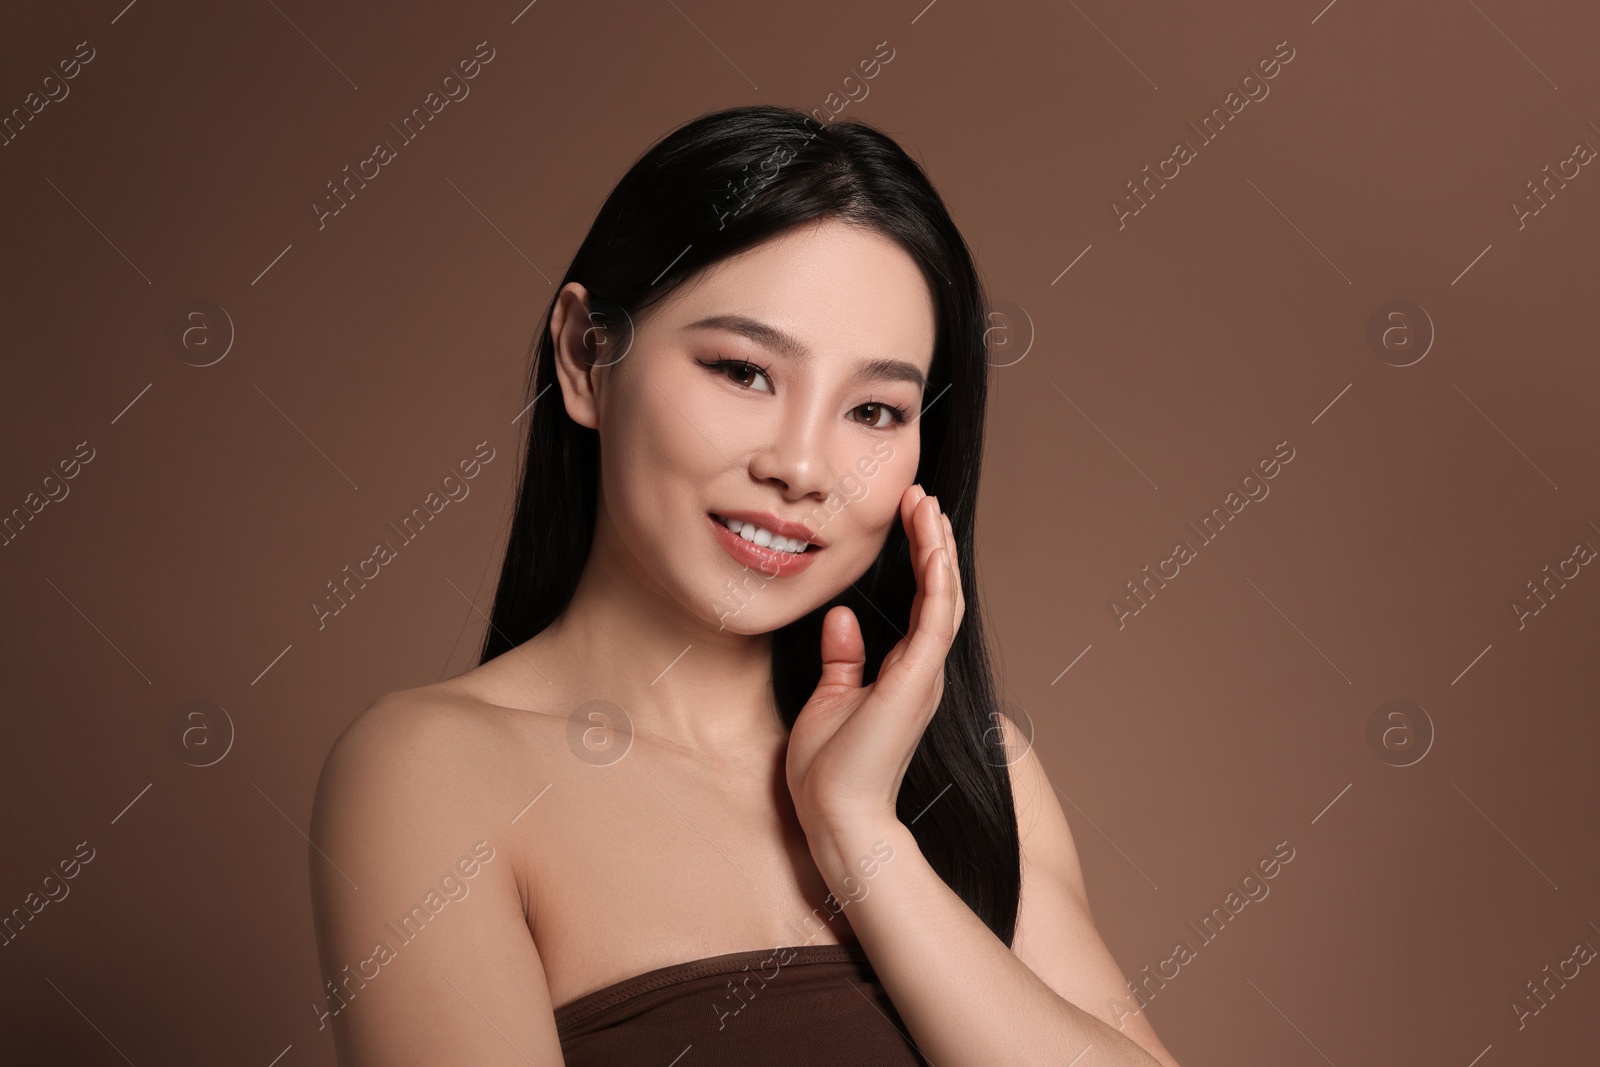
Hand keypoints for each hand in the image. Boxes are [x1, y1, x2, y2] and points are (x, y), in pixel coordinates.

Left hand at [785, 483, 966, 837]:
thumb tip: (841, 618)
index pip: (919, 603)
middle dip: (932, 542)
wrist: (836, 816)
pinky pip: (936, 618)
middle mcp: (922, 671)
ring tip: (926, 505)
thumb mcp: (830, 699)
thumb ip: (842, 658)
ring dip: (937, 548)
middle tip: (921, 497)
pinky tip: (933, 544)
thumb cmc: (829, 771)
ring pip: (944, 597)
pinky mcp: (917, 680)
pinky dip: (937, 578)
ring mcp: (924, 675)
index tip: (910, 518)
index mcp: (903, 673)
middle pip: (939, 592)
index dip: (920, 559)